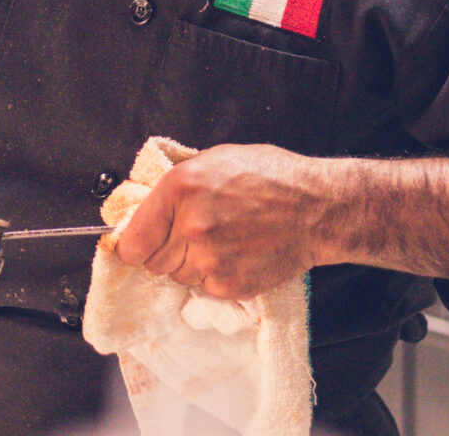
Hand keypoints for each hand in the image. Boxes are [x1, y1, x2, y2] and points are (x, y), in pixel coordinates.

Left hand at [114, 143, 323, 300]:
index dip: (136, 244)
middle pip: (153, 262)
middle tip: (195, 236)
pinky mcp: (227, 284)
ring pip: (178, 276)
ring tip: (224, 241)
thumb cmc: (271, 178)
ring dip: (192, 264)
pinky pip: (204, 289)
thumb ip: (175, 188)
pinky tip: (238, 254)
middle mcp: (190, 225)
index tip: (142, 244)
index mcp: (180, 188)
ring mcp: (209, 258)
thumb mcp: (214, 161)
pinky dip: (216, 276)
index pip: (131, 240)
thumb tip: (144, 210)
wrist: (317, 208)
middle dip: (167, 251)